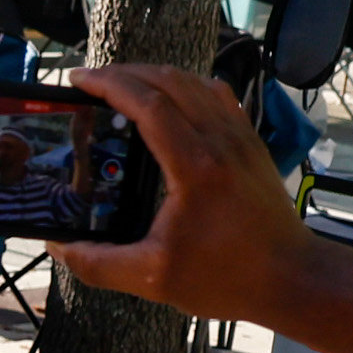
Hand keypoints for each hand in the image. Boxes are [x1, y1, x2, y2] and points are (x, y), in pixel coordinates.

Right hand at [46, 60, 321, 325]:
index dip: (108, 84)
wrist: (292, 278)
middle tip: (91, 84)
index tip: (78, 81)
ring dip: (154, 76)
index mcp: (194, 165)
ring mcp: (240, 138)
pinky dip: (186, 86)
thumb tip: (59, 248)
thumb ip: (100, 264)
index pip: (146, 101)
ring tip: (123, 87)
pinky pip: (216, 96)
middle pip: (168, 81)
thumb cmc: (229, 277)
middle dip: (124, 73)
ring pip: (194, 82)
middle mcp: (220, 140)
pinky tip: (171, 100)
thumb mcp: (154, 278)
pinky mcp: (251, 144)